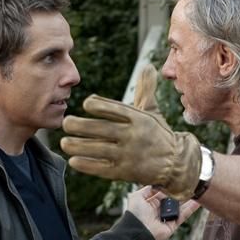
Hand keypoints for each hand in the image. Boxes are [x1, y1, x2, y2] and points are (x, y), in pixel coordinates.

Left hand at [60, 64, 201, 200]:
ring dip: (79, 146)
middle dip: (81, 126)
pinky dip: (86, 165)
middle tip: (66, 122)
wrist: (175, 163)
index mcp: (139, 119)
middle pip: (104, 129)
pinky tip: (73, 160)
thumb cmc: (157, 133)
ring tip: (64, 142)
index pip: (117, 110)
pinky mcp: (125, 172)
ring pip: (99, 150)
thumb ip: (145, 89)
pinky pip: (102, 168)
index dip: (100, 105)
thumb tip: (148, 67)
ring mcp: (129, 156)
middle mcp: (134, 136)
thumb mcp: (152, 111)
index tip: (86, 103)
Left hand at [126, 186, 200, 239]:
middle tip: (188, 183)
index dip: (168, 187)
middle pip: (171, 199)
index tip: (176, 179)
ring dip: (187, 200)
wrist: (137, 231)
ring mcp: (166, 218)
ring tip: (195, 190)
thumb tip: (158, 184)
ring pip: (179, 207)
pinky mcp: (172, 225)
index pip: (161, 193)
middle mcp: (158, 210)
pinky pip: (183, 216)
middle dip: (179, 192)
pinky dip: (190, 209)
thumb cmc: (135, 214)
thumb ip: (147, 189)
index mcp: (149, 203)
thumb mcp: (137, 196)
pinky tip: (197, 201)